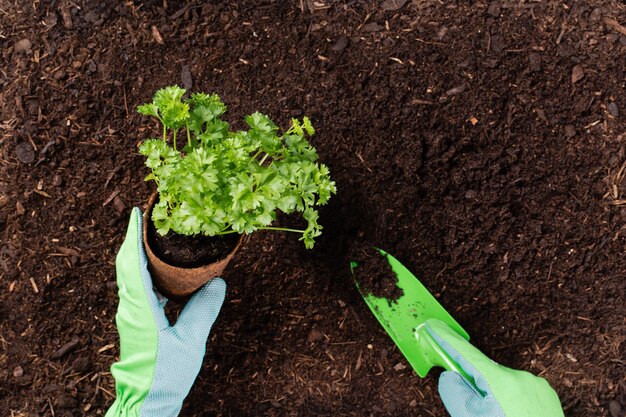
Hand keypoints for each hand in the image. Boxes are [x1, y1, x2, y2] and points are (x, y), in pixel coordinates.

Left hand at [106, 208, 225, 416]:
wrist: (147, 401)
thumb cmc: (166, 375)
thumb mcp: (191, 342)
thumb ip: (203, 310)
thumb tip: (217, 281)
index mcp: (140, 308)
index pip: (132, 264)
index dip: (133, 236)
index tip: (136, 214)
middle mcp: (130, 307)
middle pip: (127, 264)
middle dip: (134, 238)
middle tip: (148, 217)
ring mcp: (132, 314)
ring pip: (130, 274)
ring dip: (138, 252)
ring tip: (155, 235)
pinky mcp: (137, 321)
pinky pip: (138, 287)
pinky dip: (145, 269)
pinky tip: (162, 267)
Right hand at [424, 319, 563, 416]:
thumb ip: (454, 392)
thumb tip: (451, 374)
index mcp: (501, 382)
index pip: (466, 353)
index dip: (445, 339)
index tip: (432, 326)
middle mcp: (521, 377)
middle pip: (484, 372)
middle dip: (474, 384)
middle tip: (474, 410)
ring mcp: (537, 385)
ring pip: (502, 382)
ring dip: (493, 395)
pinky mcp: (547, 395)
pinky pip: (518, 390)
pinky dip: (509, 400)